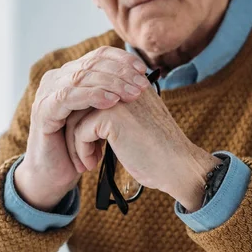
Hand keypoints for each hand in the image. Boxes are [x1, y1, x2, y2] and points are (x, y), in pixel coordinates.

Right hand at [15, 46, 150, 209]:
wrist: (54, 176)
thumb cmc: (81, 148)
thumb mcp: (102, 119)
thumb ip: (114, 99)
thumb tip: (143, 83)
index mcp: (71, 76)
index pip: (98, 56)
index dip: (121, 59)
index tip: (143, 69)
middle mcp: (57, 79)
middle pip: (91, 64)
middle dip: (121, 72)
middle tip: (142, 84)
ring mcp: (47, 93)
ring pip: (82, 77)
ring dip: (111, 84)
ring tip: (132, 94)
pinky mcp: (43, 110)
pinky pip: (69, 96)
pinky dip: (92, 96)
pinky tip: (111, 102)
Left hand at [66, 85, 221, 211]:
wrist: (177, 167)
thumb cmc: (157, 154)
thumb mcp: (133, 127)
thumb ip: (113, 116)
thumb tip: (80, 119)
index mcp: (130, 84)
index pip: (90, 94)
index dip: (82, 121)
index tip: (86, 144)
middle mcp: (123, 85)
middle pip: (78, 103)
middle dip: (73, 132)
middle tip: (80, 156)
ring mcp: (117, 98)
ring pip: (74, 117)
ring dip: (75, 144)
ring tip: (85, 163)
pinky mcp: (111, 115)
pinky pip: (80, 131)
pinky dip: (82, 151)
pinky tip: (92, 164)